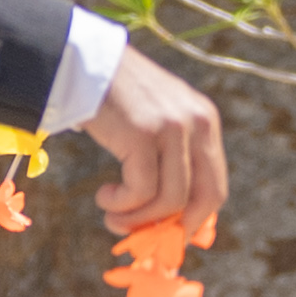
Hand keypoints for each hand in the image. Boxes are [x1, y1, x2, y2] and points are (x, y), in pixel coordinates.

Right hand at [80, 38, 228, 225]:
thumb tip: (172, 217)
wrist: (80, 61)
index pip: (215, 186)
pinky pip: (141, 191)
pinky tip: (104, 196)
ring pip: (171, 202)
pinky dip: (121, 205)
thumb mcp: (155, 122)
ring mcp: (173, 128)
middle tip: (142, 235)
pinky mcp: (143, 134)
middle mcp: (197, 123)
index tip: (165, 233)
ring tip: (112, 217)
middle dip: (174, 227)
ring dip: (137, 219)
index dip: (193, 219)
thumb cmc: (113, 99)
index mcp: (205, 121)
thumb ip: (171, 158)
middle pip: (206, 199)